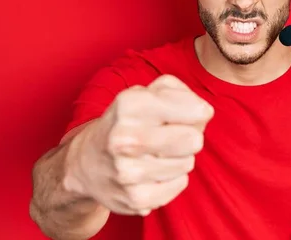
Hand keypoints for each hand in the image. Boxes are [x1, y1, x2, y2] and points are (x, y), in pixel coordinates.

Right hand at [65, 74, 213, 215]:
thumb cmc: (126, 123)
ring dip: (178, 157)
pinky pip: (180, 184)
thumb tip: (203, 112)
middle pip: (194, 140)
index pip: (197, 111)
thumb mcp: (144, 93)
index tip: (184, 114)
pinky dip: (172, 178)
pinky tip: (152, 172)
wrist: (87, 163)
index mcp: (130, 105)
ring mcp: (128, 172)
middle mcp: (125, 138)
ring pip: (188, 162)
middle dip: (189, 136)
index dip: (197, 112)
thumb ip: (177, 91)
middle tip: (171, 135)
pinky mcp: (135, 199)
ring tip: (156, 153)